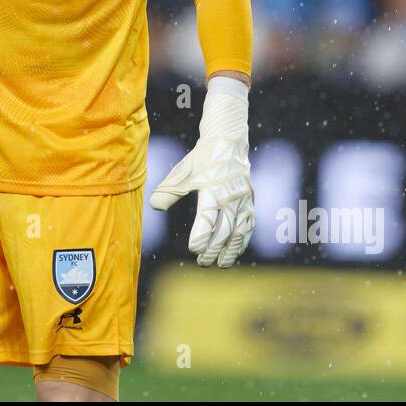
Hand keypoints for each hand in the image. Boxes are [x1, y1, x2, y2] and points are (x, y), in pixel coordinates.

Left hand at [149, 77, 253, 267]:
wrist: (228, 140)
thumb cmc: (202, 158)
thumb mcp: (182, 172)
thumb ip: (168, 190)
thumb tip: (155, 207)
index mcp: (212, 188)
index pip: (208, 218)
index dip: (201, 236)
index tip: (193, 249)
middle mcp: (231, 195)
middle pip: (224, 229)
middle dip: (213, 248)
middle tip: (202, 261)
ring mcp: (243, 199)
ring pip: (240, 230)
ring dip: (231, 249)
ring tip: (222, 264)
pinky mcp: (250, 200)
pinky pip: (249, 224)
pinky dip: (243, 240)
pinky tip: (236, 251)